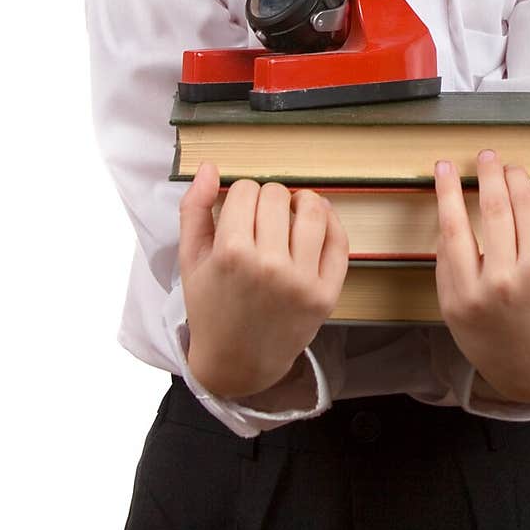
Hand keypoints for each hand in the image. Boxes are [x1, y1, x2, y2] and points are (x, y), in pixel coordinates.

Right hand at [178, 163, 348, 398]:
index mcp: (231, 255)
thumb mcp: (190, 260)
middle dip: (267, 200)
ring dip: (302, 202)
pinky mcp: (327, 294)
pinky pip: (339, 240)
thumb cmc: (211, 307)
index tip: (239, 212)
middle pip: (277, 196)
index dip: (241, 195)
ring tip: (293, 211)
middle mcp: (270, 266)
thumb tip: (210, 167)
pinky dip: (330, 222)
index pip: (246, 190)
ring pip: (312, 210)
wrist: (238, 362)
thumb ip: (194, 210)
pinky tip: (315, 222)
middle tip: (261, 220)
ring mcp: (302, 281)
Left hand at [434, 151, 529, 403]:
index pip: (524, 207)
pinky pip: (444, 257)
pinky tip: (446, 210)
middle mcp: (504, 280)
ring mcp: (473, 293)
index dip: (517, 181)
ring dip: (448, 193)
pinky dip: (444, 230)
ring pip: (455, 229)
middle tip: (484, 156)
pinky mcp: (451, 304)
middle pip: (492, 211)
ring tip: (444, 168)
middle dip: (487, 177)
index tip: (514, 168)